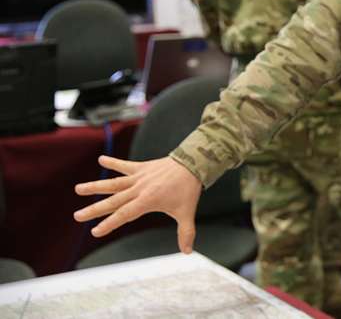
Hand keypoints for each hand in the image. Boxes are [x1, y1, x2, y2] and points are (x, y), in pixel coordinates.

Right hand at [74, 155, 202, 253]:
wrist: (193, 163)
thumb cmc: (188, 189)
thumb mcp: (187, 212)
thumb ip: (186, 232)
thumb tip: (187, 252)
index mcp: (148, 200)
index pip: (124, 215)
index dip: (109, 223)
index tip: (95, 232)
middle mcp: (139, 189)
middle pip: (114, 201)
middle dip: (95, 210)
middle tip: (77, 216)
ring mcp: (139, 177)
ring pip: (114, 183)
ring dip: (96, 186)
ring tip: (78, 189)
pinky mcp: (141, 167)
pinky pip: (125, 165)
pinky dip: (114, 162)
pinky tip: (101, 159)